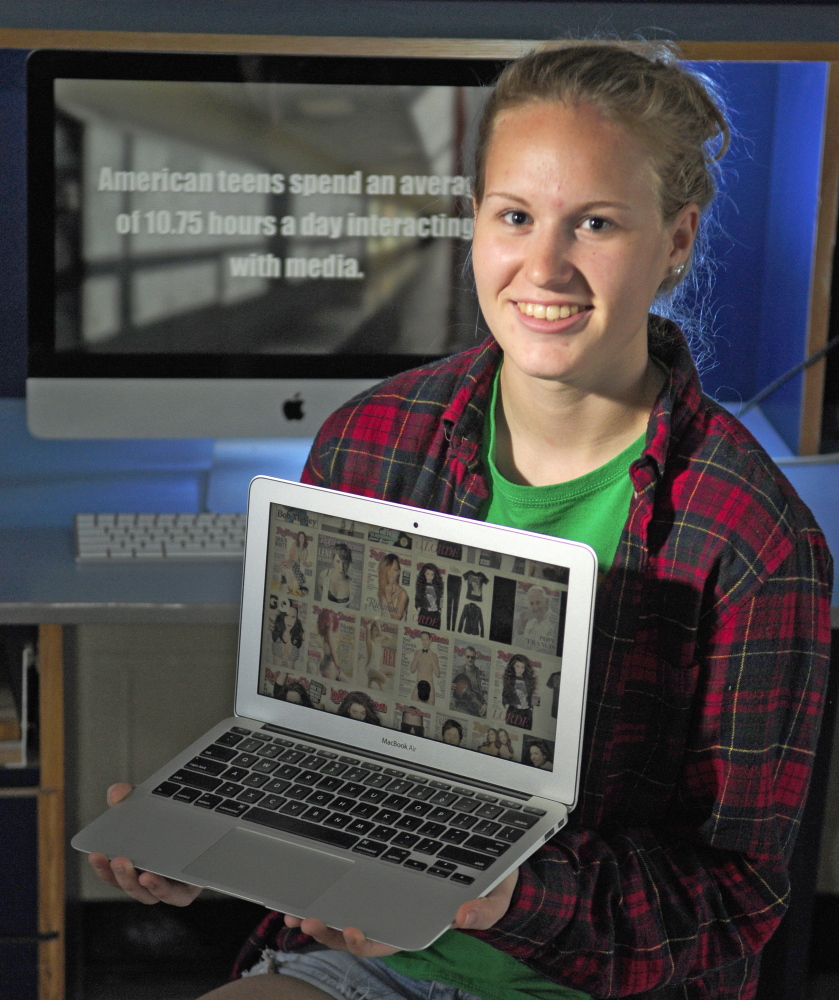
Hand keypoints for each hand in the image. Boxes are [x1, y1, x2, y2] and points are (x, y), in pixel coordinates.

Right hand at [87, 783, 201, 906]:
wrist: (209, 821)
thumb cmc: (173, 818)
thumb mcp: (150, 803)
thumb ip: (131, 796)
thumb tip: (115, 793)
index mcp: (137, 864)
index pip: (114, 872)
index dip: (102, 867)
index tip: (94, 854)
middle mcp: (151, 879)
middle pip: (130, 886)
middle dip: (120, 875)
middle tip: (115, 859)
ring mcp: (170, 886)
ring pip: (149, 895)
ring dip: (139, 885)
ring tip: (138, 872)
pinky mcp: (189, 889)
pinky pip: (175, 896)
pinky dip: (162, 890)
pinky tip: (154, 876)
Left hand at [283, 868, 518, 955]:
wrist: (495, 864)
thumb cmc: (493, 880)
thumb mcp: (498, 893)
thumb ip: (486, 909)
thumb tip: (464, 917)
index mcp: (422, 923)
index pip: (390, 939)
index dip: (365, 940)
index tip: (349, 929)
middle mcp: (399, 916)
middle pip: (358, 932)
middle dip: (327, 930)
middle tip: (306, 917)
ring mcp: (387, 900)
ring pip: (346, 916)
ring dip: (318, 915)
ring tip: (293, 908)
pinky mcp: (379, 879)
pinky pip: (349, 892)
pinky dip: (327, 891)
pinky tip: (307, 883)